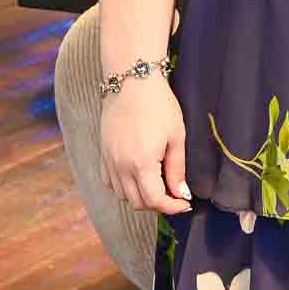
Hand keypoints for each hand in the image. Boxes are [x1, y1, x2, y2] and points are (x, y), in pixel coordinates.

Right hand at [100, 79, 192, 214]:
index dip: (173, 207)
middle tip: (175, 193)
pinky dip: (124, 187)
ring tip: (158, 183)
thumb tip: (182, 194)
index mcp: (142, 164)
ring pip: (123, 195)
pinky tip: (137, 175)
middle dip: (159, 204)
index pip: (156, 201)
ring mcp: (109, 161)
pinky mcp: (102, 153)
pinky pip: (110, 182)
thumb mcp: (176, 137)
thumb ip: (177, 169)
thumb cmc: (159, 106)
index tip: (186, 204)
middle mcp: (121, 167)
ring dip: (141, 196)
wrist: (131, 82)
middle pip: (138, 203)